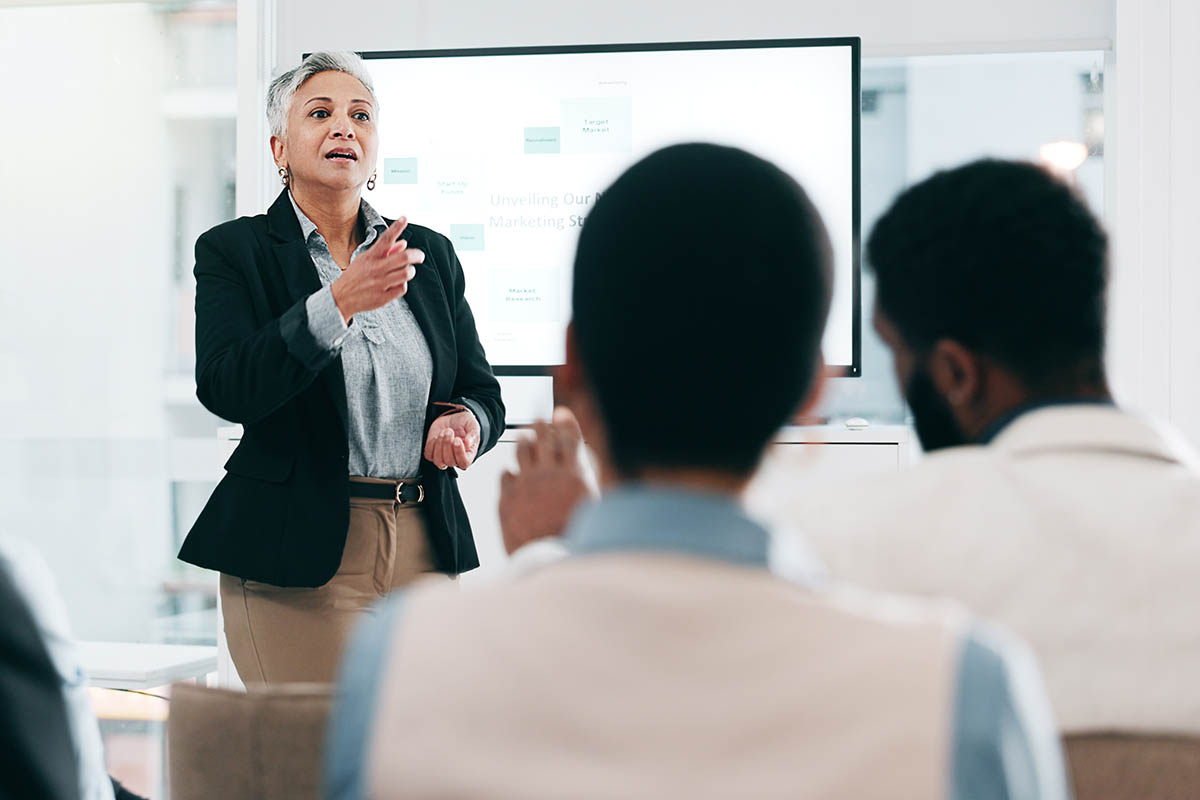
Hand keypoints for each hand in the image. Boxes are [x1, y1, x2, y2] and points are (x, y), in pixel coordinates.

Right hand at [330, 217, 423, 321]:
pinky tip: (396, 284)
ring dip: (410, 271)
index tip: (404, 218)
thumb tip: (404, 242)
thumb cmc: (355, 276)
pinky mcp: (383, 297)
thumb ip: (386, 251)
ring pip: (407, 273)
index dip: (396, 227)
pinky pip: (402, 288)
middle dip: (417, 255)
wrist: (341, 298)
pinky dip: (402, 285)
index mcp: (371, 257)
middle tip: (420, 256)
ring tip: (406, 272)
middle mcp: (376, 268)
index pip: (385, 239)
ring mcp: (380, 283)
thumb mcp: (366, 260)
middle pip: (404, 257)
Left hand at [424, 410, 479, 469]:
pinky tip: (436, 436)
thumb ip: (473, 434)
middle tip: (449, 431)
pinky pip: (429, 455)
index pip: (464, 463)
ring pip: (439, 461)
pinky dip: (431, 446)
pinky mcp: (432, 453)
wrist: (452, 418)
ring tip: (443, 432)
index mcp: (468, 454)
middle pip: (450, 462)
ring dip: (439, 446)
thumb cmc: (464, 424)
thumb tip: (468, 443)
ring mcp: (443, 457)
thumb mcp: (472, 425)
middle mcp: (455, 458)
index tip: (457, 439)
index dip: (460, 453)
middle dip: (448, 445)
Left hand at [499, 407, 594, 554]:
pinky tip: (514, 475)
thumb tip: (582, 466)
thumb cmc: (575, 539)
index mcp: (574, 476)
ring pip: (521, 449)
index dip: (565, 421)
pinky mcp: (507, 499)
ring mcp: (525, 485)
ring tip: (526, 440)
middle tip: (538, 420)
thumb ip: (585, 483)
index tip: (561, 412)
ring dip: (524, 442)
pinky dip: (510, 472)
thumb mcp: (592, 508)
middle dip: (540, 424)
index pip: (569, 436)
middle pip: (542, 436)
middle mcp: (549, 475)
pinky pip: (505, 474)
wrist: (550, 563)